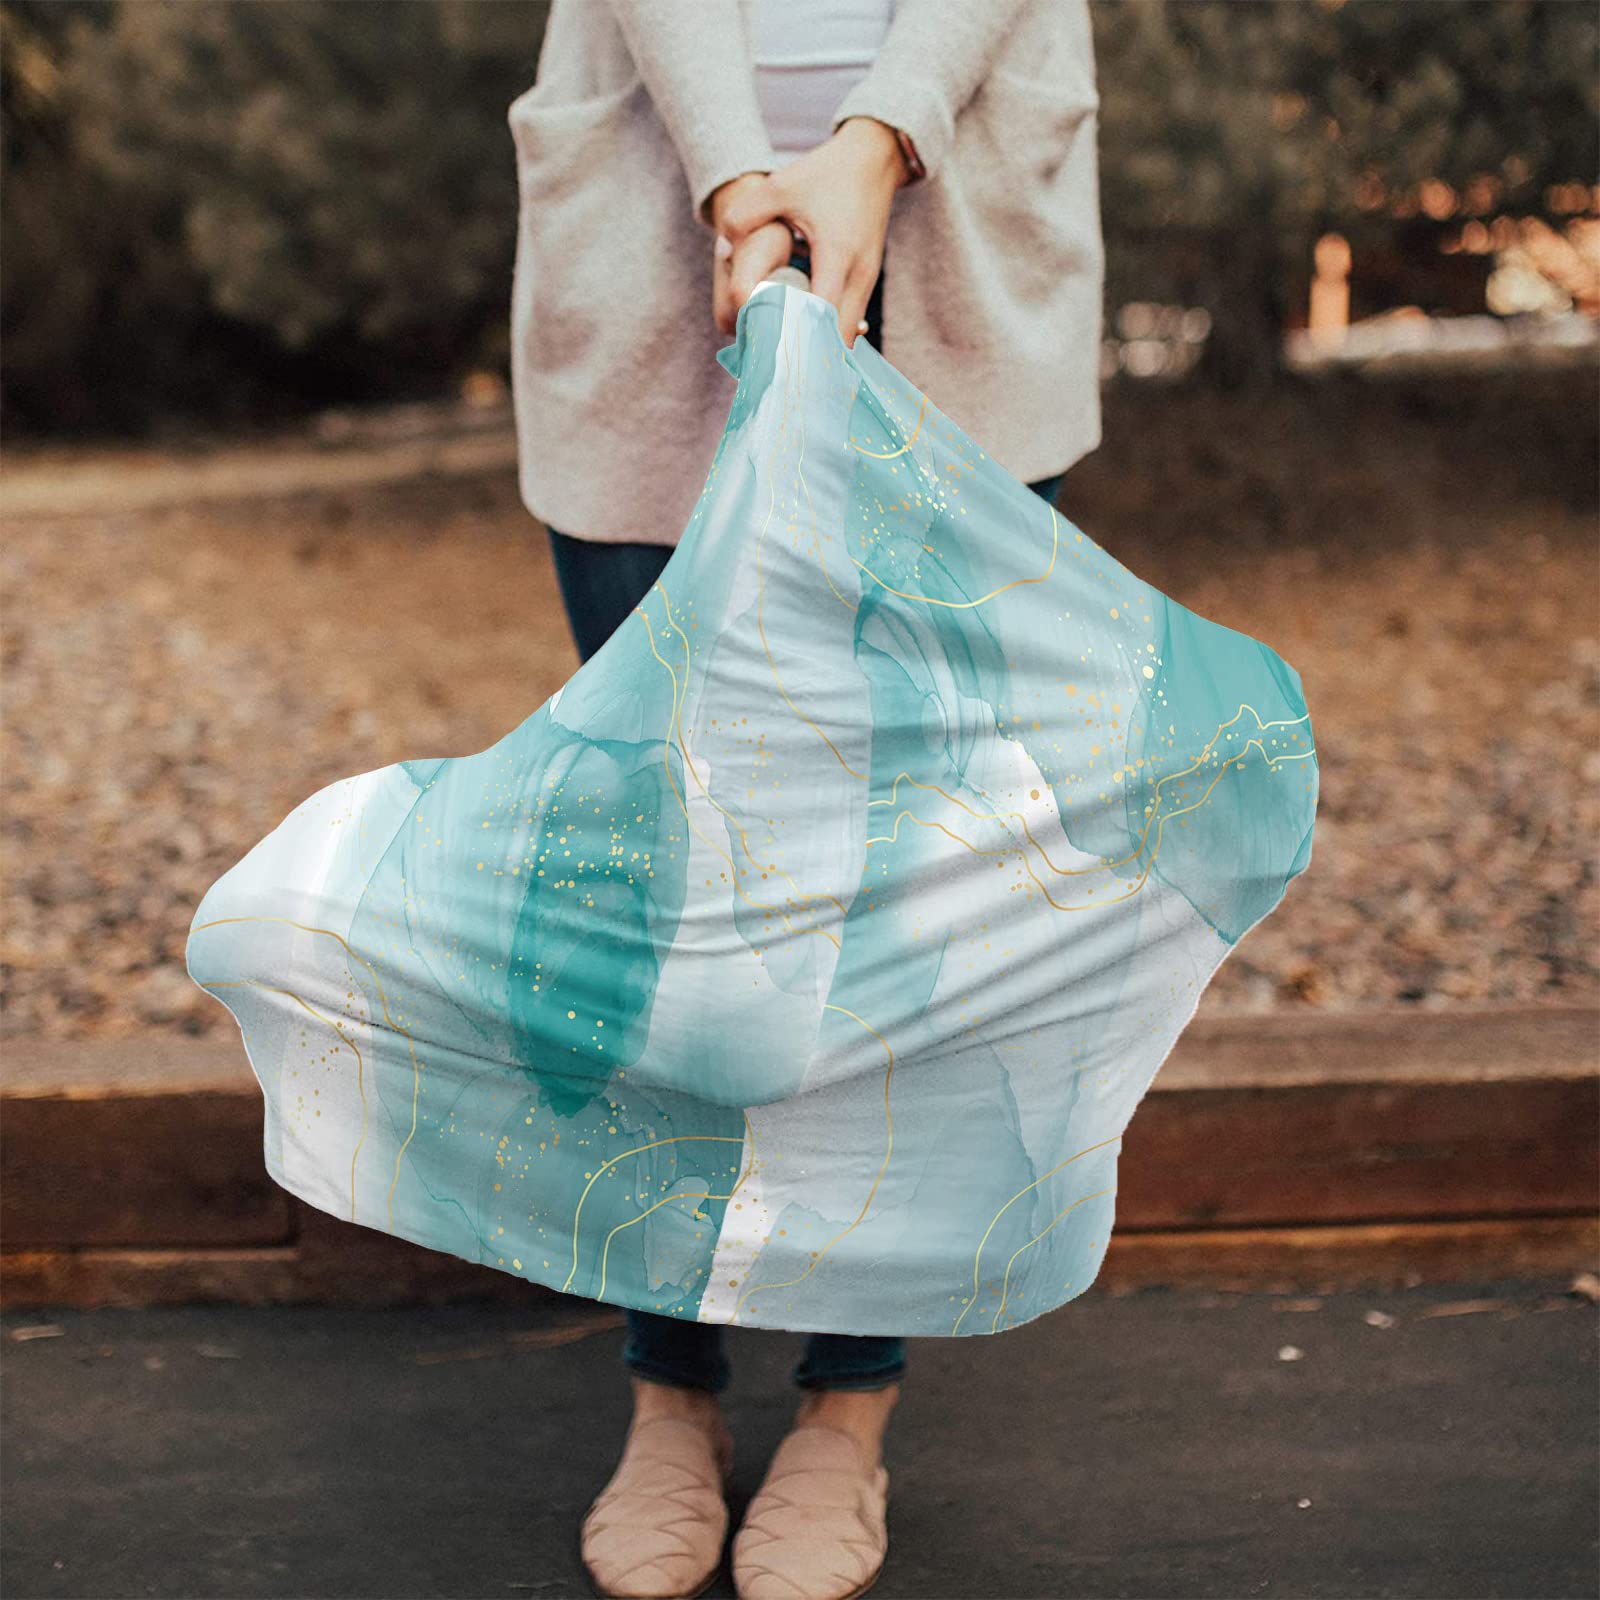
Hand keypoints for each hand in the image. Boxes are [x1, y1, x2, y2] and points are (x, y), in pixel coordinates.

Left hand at [714, 119, 907, 346]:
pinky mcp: (867, 281)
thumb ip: (746, 214)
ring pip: (846, 334)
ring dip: (819, 347)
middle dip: (809, 356)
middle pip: (838, 339)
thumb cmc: (827, 173)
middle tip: (775, 367)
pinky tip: (802, 337)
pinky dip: (828, 333)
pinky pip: (849, 321)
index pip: (821, 317)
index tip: (771, 354)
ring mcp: (867, 281)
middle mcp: (858, 275)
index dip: (797, 339)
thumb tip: (722, 248)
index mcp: (837, 255)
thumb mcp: (782, 186)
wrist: (874, 159)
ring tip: (786, 357)